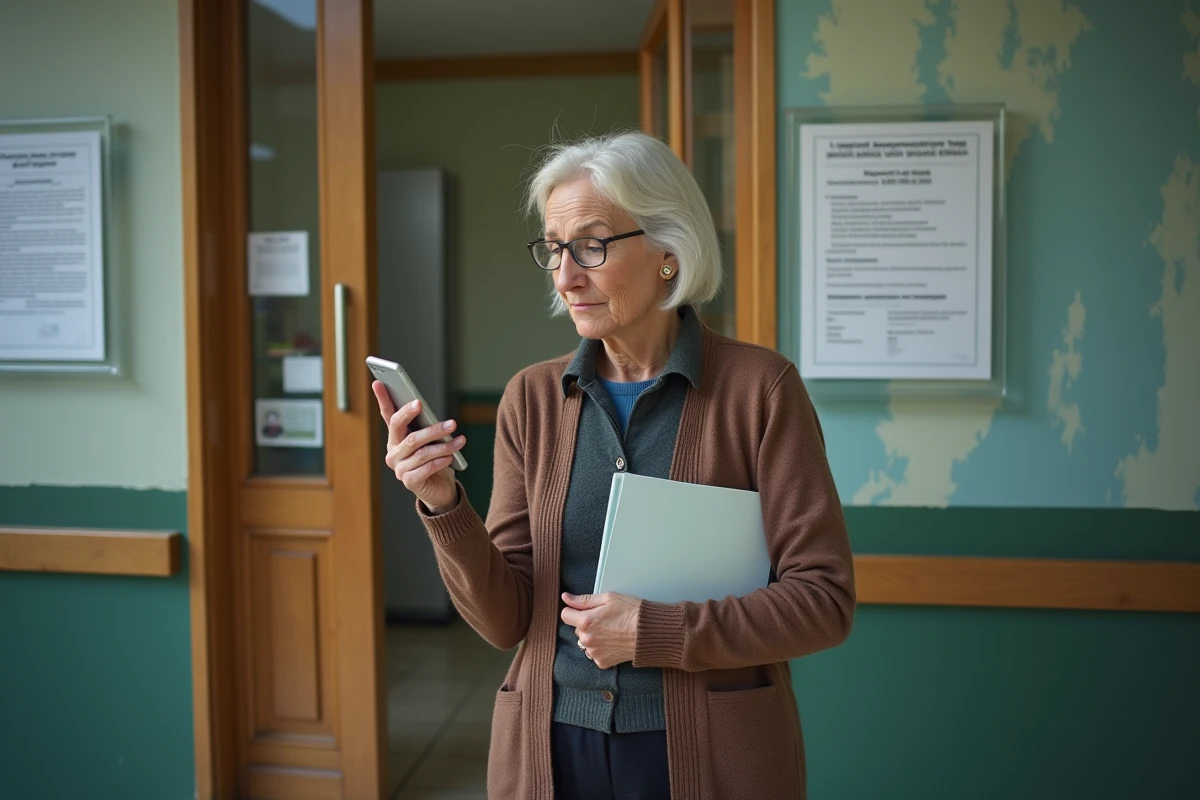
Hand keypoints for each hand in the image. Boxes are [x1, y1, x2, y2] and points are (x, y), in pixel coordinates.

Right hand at [372, 380, 463, 513]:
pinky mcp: (409, 482)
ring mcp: (399, 468)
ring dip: (444, 446)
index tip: (380, 383)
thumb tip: (423, 407)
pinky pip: (425, 469)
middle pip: (409, 436)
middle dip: (431, 429)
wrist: (440, 488)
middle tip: (451, 423)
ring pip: (422, 452)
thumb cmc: (435, 458)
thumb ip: (425, 425)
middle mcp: (393, 452)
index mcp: (395, 437)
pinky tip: (450, 458)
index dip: (382, 399)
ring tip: (460, 441)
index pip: (388, 415)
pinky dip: (439, 462)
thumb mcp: (430, 439)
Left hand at [560, 592, 641, 668]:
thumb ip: (583, 599)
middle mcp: (587, 639)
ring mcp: (594, 652)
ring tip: (610, 631)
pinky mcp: (602, 662)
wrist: (649, 634)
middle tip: (604, 619)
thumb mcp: (609, 598)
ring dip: (593, 637)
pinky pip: (594, 653)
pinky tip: (613, 641)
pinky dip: (601, 648)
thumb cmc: (632, 613)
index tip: (584, 610)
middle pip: (576, 629)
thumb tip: (566, 598)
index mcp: (586, 621)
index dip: (574, 610)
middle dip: (586, 623)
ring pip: (585, 641)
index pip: (565, 615)